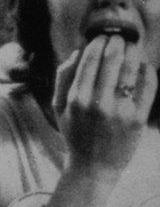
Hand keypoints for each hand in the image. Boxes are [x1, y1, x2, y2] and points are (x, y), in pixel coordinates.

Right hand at [53, 34, 156, 173]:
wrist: (92, 168)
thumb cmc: (75, 135)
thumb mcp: (59, 110)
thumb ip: (62, 80)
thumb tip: (77, 53)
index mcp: (76, 100)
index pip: (90, 58)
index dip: (99, 42)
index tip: (103, 38)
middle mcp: (97, 104)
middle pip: (113, 58)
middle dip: (118, 42)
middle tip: (120, 38)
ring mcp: (119, 111)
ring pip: (132, 67)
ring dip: (135, 51)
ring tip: (133, 48)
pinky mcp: (137, 118)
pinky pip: (148, 83)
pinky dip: (147, 69)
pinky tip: (142, 67)